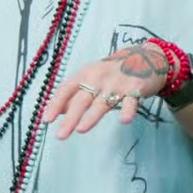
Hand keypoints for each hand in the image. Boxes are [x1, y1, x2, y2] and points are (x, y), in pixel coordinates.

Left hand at [43, 43, 170, 138]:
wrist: (146, 57)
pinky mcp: (136, 88)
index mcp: (86, 75)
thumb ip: (76, 94)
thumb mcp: (92, 78)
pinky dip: (127, 110)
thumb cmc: (113, 71)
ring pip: (103, 102)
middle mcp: (99, 78)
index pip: (67, 89)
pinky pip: (130, 101)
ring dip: (92, 116)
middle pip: (82, 99)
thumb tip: (58, 110)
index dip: (56, 104)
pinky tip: (124, 120)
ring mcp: (118, 83)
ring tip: (81, 129)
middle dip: (70, 118)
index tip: (46, 119)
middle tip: (60, 135)